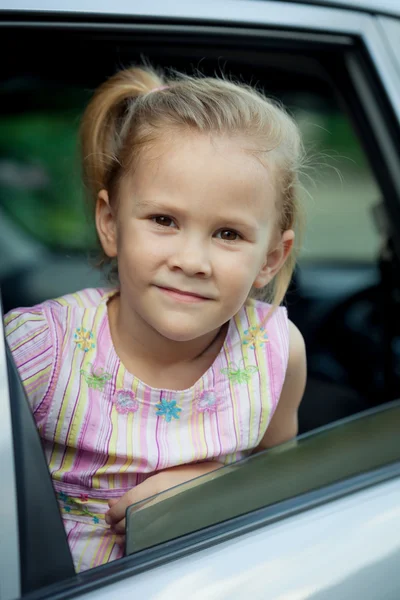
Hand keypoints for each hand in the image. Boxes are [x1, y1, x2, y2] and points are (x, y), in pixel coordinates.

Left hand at [105, 461, 222, 545]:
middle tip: (115, 521)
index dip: (114, 512)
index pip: (125, 504)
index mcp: (155, 487)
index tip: (109, 514)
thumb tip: (112, 505)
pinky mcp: (172, 530)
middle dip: (118, 523)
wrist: (214, 486)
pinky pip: (150, 539)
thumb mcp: (159, 477)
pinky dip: (139, 539)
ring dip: (127, 533)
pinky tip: (138, 535)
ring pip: (137, 534)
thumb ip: (137, 492)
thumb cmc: (186, 476)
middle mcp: (159, 504)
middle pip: (128, 521)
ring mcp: (166, 519)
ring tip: (125, 528)